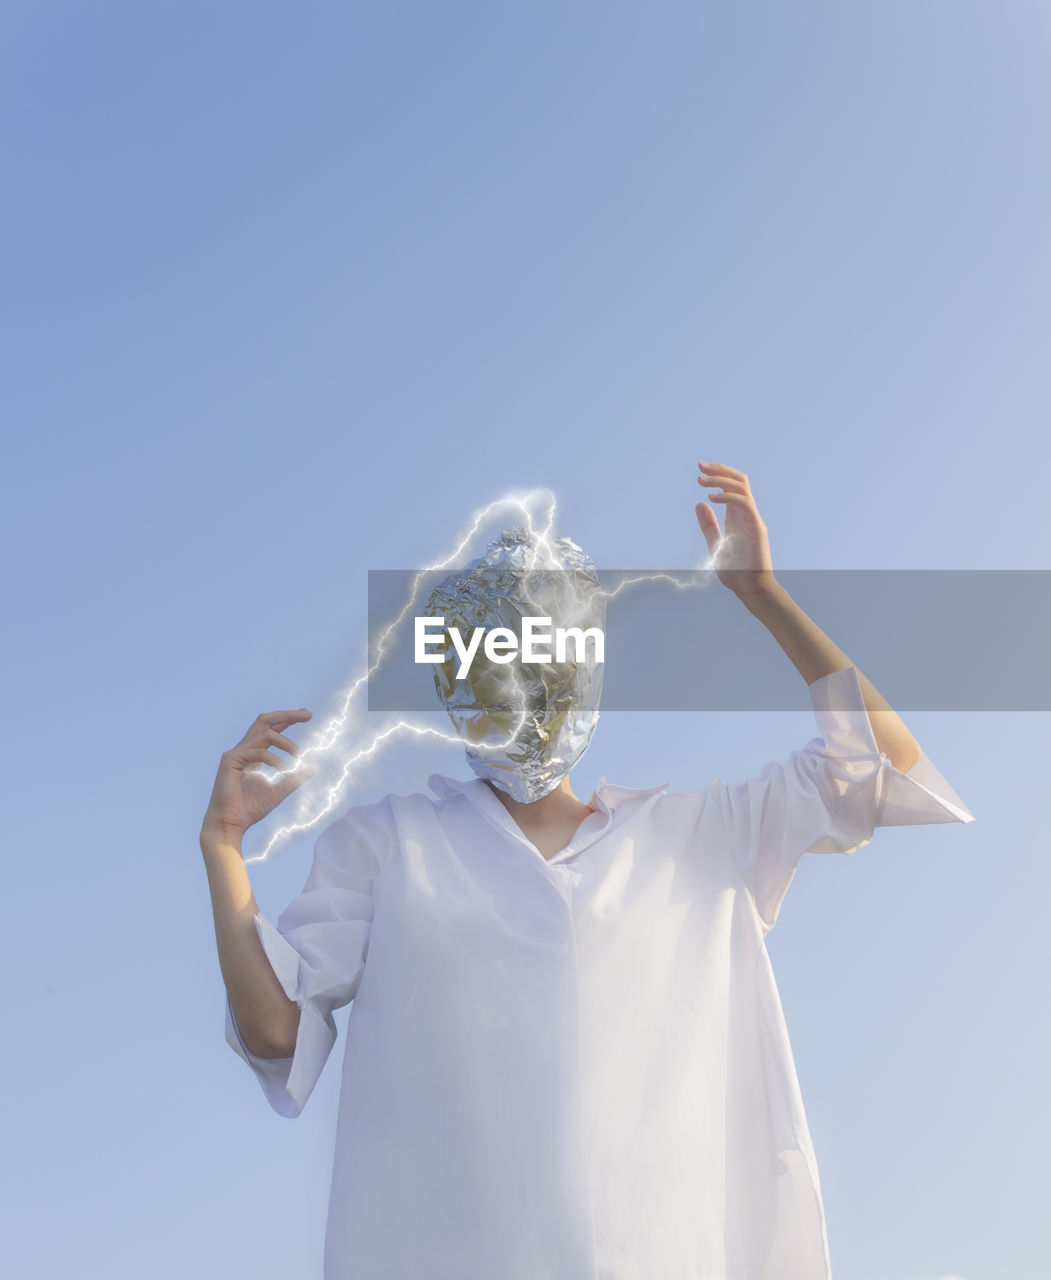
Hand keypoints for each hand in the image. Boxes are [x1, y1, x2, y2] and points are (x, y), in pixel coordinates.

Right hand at [201, 708, 315, 840]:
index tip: (307, 714)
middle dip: (287, 715)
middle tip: (308, 714)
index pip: (271, 729)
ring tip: (301, 758)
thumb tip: (311, 769)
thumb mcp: (278, 792)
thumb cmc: (250, 810)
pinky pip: (259, 752)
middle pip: (264, 720)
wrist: (230, 825)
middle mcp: (243, 749)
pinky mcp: (230, 760)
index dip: (287, 719)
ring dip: (288, 743)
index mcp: (253, 754)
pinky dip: (276, 760)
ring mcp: (234, 753)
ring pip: (266, 734)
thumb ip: (292, 780)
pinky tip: (286, 771)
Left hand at [694, 461, 777, 596]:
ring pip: (742, 487)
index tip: (700, 470)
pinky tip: (712, 498)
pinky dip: (728, 496)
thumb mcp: (715, 544)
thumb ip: (708, 525)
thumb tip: (699, 503)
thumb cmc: (735, 571)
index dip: (717, 475)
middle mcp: (746, 514)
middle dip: (719, 470)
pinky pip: (744, 503)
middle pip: (738, 481)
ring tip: (702, 481)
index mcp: (736, 516)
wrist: (750, 589)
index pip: (730, 486)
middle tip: (700, 466)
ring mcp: (753, 519)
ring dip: (721, 480)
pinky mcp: (757, 527)